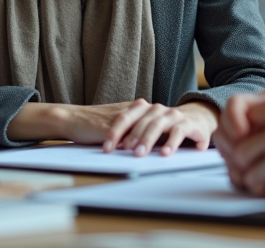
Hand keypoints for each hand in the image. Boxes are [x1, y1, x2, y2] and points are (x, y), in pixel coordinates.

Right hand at [7, 98, 218, 155]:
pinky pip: (124, 135)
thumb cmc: (97, 125)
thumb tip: (161, 142)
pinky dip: (131, 145)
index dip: (177, 133)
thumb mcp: (124, 125)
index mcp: (141, 108)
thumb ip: (141, 129)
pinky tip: (138, 154)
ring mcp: (123, 114)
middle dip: (169, 138)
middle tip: (180, 152)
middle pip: (158, 123)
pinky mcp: (109, 122)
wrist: (72, 119)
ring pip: (142, 129)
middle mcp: (135, 108)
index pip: (164, 120)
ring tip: (157, 157)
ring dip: (149, 144)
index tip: (193, 146)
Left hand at [104, 99, 218, 155]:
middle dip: (132, 136)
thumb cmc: (169, 126)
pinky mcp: (189, 123)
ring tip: (140, 153)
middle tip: (125, 151)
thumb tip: (116, 148)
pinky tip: (165, 153)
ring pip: (158, 124)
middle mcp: (159, 110)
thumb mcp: (150, 128)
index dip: (115, 132)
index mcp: (146, 109)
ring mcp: (174, 115)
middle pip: (142, 121)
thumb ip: (135, 135)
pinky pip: (179, 131)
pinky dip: (172, 143)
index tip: (107, 148)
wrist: (199, 116)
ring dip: (147, 139)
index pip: (126, 117)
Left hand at [214, 87, 264, 204]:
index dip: (238, 131)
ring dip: (253, 176)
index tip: (247, 142)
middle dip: (244, 160)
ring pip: (242, 167)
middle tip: (257, 166)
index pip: (238, 113)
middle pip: (237, 145)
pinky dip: (264, 189)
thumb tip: (238, 125)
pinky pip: (255, 185)